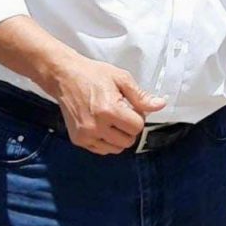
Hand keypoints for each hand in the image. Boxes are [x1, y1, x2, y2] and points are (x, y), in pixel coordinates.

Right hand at [46, 56, 165, 154]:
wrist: (64, 77)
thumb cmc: (93, 75)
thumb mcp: (121, 79)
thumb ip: (141, 96)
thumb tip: (160, 105)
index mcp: (109, 110)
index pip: (137, 127)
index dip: (138, 116)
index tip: (131, 107)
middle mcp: (96, 126)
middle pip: (128, 140)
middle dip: (130, 128)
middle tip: (122, 114)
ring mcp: (85, 135)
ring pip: (116, 149)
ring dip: (119, 137)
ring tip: (112, 120)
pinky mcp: (77, 140)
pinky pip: (102, 150)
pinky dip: (107, 142)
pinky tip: (103, 126)